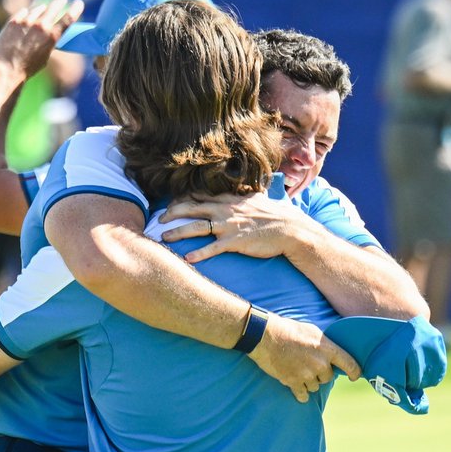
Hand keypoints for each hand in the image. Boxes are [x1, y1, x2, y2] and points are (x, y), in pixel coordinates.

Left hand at [0, 0, 84, 79]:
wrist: (6, 70)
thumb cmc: (27, 69)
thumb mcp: (44, 57)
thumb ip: (48, 41)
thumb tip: (48, 31)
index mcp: (51, 37)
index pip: (68, 19)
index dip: (75, 9)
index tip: (79, 3)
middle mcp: (40, 26)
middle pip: (54, 7)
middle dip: (59, 0)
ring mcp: (26, 22)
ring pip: (38, 8)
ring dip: (41, 9)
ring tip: (43, 10)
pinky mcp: (14, 21)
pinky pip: (24, 13)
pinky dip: (27, 15)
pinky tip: (27, 17)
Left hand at [161, 192, 301, 262]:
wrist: (291, 229)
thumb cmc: (275, 216)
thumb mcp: (258, 199)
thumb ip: (245, 196)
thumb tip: (244, 191)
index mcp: (230, 199)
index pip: (200, 195)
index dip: (182, 200)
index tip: (170, 205)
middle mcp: (226, 210)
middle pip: (193, 208)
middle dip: (173, 212)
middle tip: (159, 219)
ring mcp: (229, 225)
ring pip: (198, 227)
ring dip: (178, 232)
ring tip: (164, 238)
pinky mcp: (235, 241)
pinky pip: (213, 248)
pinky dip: (200, 254)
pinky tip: (187, 259)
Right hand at [251, 314, 360, 402]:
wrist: (265, 336)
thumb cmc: (288, 330)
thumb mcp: (312, 331)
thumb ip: (325, 345)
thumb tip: (332, 355)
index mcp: (327, 349)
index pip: (349, 364)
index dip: (355, 372)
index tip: (355, 377)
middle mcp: (320, 363)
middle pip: (328, 378)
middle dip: (321, 374)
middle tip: (309, 365)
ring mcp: (306, 374)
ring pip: (315, 387)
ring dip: (309, 382)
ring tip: (298, 371)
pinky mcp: (293, 382)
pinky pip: (303, 395)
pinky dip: (301, 394)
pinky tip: (299, 391)